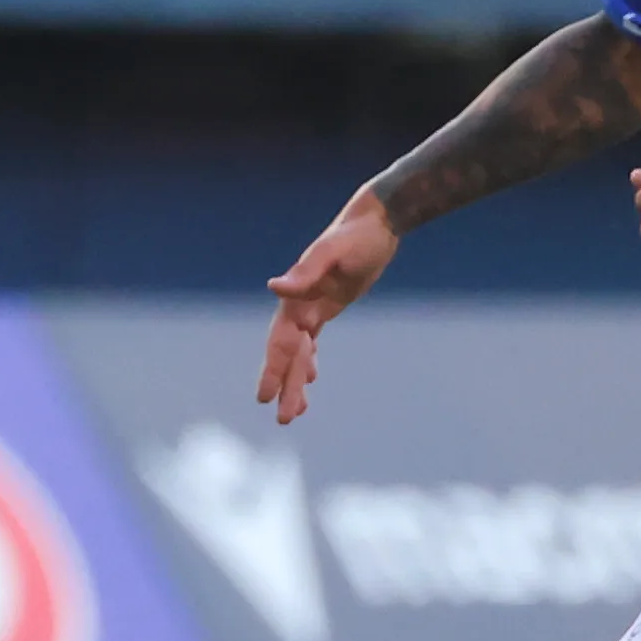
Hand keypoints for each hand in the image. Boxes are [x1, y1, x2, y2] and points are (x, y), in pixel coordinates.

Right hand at [258, 191, 398, 424]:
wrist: (376, 221)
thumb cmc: (357, 236)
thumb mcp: (333, 253)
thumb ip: (304, 272)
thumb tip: (273, 287)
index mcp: (297, 298)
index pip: (281, 342)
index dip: (272, 370)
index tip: (264, 398)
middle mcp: (299, 305)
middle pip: (288, 354)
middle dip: (283, 385)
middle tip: (285, 419)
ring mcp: (312, 307)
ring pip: (299, 352)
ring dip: (294, 380)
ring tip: (296, 412)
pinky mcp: (326, 307)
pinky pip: (312, 342)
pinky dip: (308, 361)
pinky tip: (309, 381)